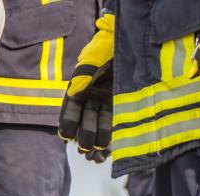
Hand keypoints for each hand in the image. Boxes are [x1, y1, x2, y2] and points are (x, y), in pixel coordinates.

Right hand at [58, 13, 114, 162]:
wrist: (132, 43)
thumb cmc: (109, 48)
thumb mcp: (96, 58)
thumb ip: (85, 73)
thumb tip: (74, 90)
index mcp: (78, 88)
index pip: (70, 109)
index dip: (68, 122)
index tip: (66, 135)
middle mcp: (89, 97)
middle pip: (84, 119)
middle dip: (84, 134)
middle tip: (84, 147)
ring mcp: (104, 101)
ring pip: (98, 123)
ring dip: (96, 137)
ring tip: (97, 149)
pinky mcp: (118, 104)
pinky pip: (112, 121)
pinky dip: (110, 133)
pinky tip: (108, 145)